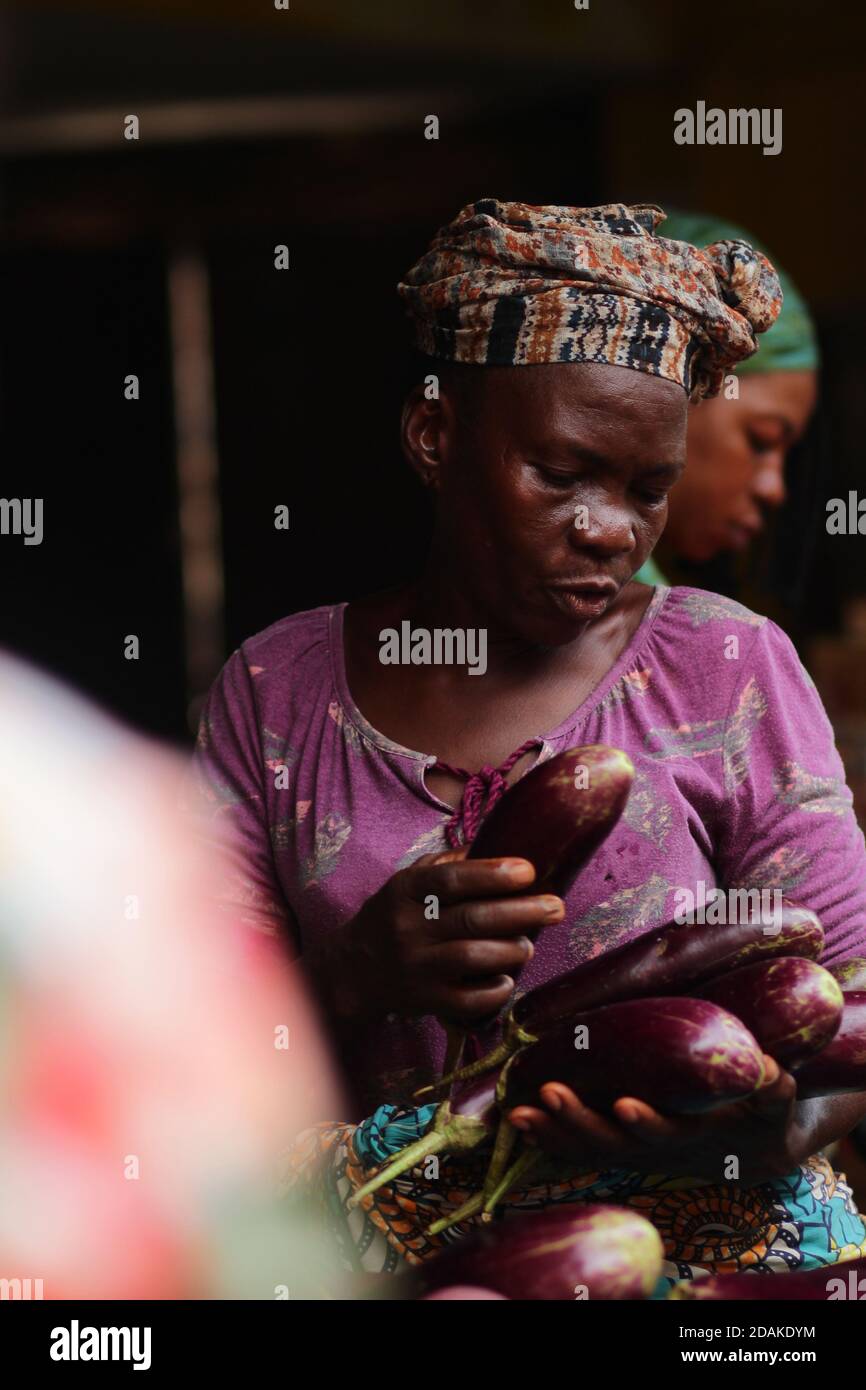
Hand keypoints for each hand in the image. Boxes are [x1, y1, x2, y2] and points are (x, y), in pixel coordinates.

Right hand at [316, 849, 563, 1025]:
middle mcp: (408, 927)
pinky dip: (493, 991)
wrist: (353, 968)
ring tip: (530, 945)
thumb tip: (496, 845)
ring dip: (511, 950)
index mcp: (406, 890)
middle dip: (522, 912)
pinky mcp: (424, 1000)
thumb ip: (447, 863)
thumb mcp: (409, 880)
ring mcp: (416, 966)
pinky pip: (465, 1000)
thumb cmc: (395, 915)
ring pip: (472, 957)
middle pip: (472, 918)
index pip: (452, 878)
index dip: (492, 874)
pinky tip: (508, 980)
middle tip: (556, 907)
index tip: (529, 871)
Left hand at [507, 1055, 799, 1184]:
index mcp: (692, 1135)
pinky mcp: (617, 1143)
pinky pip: (576, 1146)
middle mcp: (655, 1148)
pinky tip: (517, 1118)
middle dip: (579, 1121)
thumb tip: (771, 1068)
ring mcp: (631, 1149)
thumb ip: (775, 1090)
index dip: (646, 1123)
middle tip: (550, 1093)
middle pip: (611, 1142)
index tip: (625, 1104)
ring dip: (551, 1131)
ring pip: (585, 1147)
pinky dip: (547, 1136)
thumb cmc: (760, 1114)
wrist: (747, 1149)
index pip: (664, 1134)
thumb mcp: (775, 1103)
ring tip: (517, 1112)